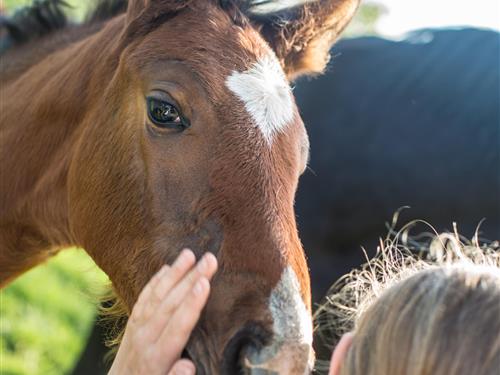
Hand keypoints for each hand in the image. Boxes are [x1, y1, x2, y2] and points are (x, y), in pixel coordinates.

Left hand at [109, 249, 217, 374]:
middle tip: (210, 259)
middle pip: (170, 304)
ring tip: (189, 253)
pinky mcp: (132, 325)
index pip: (178, 325)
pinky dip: (155, 281)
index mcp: (157, 358)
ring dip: (174, 273)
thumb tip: (188, 366)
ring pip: (156, 296)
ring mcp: (136, 330)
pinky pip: (143, 298)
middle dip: (191, 279)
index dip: (192, 303)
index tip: (206, 282)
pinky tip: (167, 268)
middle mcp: (145, 339)